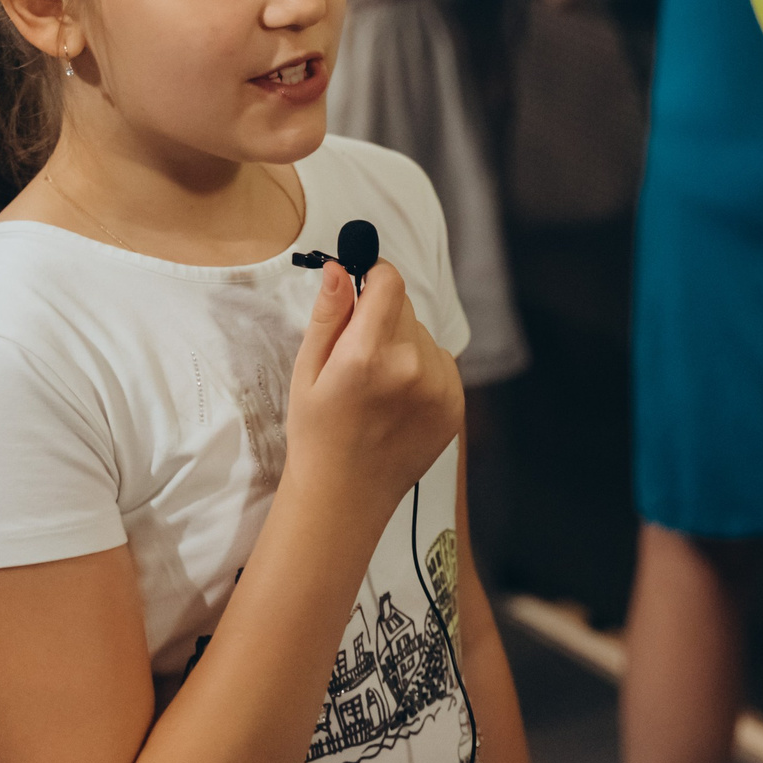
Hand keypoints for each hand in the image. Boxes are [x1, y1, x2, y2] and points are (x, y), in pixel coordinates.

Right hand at [283, 261, 462, 511]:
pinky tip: (397, 399)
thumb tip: (341, 266)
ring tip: (377, 385)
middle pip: (404, 307)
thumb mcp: (307, 370)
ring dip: (403, 344)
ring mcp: (439, 388)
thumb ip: (329, 315)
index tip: (361, 289)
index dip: (374, 277)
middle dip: (382, 317)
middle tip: (358, 355)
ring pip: (423, 335)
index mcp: (367, 355)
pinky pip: (440, 362)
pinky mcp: (455, 404)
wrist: (346, 496)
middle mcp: (411, 367)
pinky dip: (422, 369)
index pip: (389, 282)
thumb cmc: (317, 433)